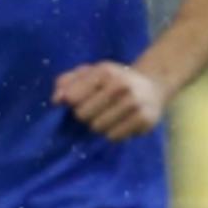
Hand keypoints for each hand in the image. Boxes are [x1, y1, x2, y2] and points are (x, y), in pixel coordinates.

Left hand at [52, 62, 168, 141]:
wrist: (152, 85)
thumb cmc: (112, 80)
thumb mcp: (89, 73)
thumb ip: (66, 82)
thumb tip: (56, 100)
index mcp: (104, 71)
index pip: (72, 98)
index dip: (71, 103)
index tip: (77, 100)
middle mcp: (121, 85)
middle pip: (82, 115)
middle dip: (84, 115)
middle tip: (95, 109)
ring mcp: (134, 103)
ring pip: (98, 128)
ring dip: (98, 125)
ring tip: (107, 116)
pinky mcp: (145, 120)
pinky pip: (114, 137)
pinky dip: (112, 133)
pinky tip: (120, 123)